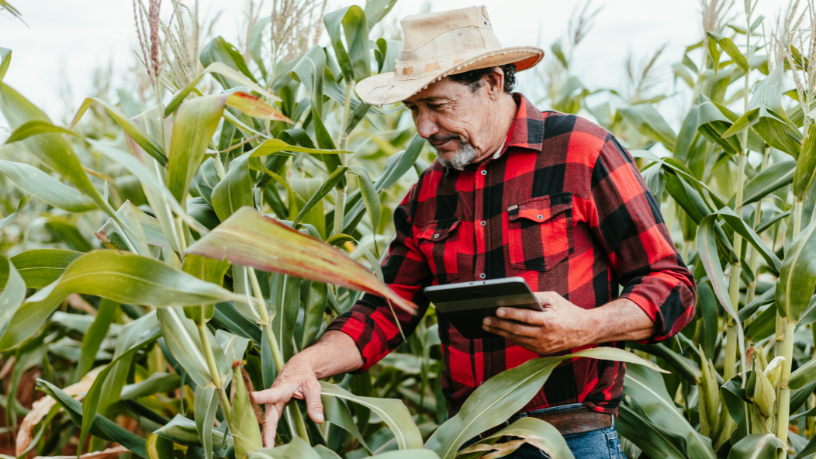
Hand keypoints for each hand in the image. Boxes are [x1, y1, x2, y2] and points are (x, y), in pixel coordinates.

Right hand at [250, 356, 323, 447]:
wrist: (298, 367)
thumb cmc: (305, 376)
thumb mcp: (313, 387)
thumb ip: (315, 403)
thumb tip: (319, 420)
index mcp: (282, 388)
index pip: (271, 393)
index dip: (261, 396)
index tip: (251, 397)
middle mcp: (274, 398)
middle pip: (268, 416)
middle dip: (267, 431)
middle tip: (266, 446)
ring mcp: (272, 404)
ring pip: (268, 421)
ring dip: (266, 435)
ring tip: (267, 449)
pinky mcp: (273, 408)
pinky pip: (270, 422)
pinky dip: (269, 433)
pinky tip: (268, 444)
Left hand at [481, 291, 596, 353]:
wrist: (584, 330)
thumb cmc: (567, 311)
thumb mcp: (553, 299)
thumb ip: (535, 297)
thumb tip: (515, 295)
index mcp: (550, 321)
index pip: (526, 317)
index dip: (510, 313)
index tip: (497, 310)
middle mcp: (546, 335)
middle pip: (517, 330)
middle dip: (498, 325)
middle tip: (485, 319)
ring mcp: (543, 346)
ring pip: (517, 339)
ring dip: (500, 332)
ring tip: (487, 325)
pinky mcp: (542, 351)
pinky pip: (522, 343)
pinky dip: (510, 337)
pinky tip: (500, 331)